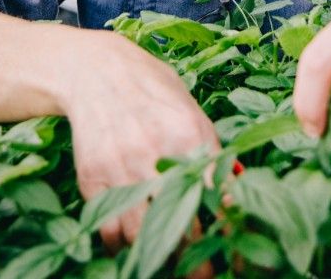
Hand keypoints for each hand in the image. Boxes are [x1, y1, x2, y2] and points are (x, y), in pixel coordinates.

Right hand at [61, 30, 219, 253]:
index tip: (233, 246)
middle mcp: (157, 153)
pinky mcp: (93, 178)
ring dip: (159, 256)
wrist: (95, 72)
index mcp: (189, 133)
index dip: (225, 224)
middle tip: (205, 274)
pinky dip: (122, 245)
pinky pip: (110, 229)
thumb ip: (210, 147)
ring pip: (143, 235)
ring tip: (171, 262)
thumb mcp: (188, 108)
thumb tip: (237, 184)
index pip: (214, 191)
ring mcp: (122, 167)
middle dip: (196, 256)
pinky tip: (133, 244)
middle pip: (181, 221)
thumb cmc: (150, 87)